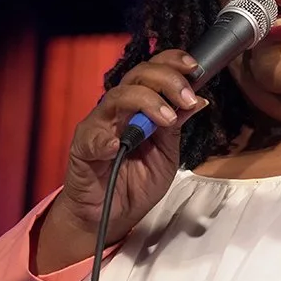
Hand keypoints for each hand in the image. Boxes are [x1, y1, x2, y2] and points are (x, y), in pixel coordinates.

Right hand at [35, 49, 208, 272]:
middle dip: (167, 80)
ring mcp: (99, 126)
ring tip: (166, 120)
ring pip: (118, 97)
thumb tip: (199, 100)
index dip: (173, 62)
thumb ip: (177, 128)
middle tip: (187, 99)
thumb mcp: (166, 154)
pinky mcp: (82, 149)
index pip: (153, 70)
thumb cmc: (136, 183)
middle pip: (138, 75)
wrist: (110, 217)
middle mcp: (118, 109)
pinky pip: (91, 138)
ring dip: (146, 102)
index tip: (195, 68)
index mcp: (139, 106)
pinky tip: (117, 147)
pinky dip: (105, 140)